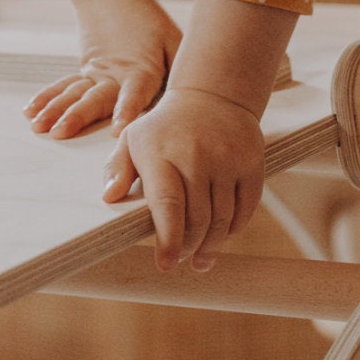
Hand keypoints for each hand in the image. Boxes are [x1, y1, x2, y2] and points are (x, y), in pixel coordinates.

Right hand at [24, 0, 182, 139]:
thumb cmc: (152, 23)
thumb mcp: (174, 39)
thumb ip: (180, 66)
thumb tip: (194, 95)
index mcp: (141, 68)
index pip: (135, 92)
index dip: (127, 110)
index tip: (118, 131)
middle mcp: (115, 73)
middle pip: (96, 97)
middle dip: (78, 116)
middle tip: (62, 132)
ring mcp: (95, 73)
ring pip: (73, 94)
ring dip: (56, 110)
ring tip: (39, 127)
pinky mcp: (83, 70)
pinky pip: (62, 86)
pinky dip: (46, 99)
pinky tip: (29, 113)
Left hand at [104, 87, 265, 270]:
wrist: (213, 95)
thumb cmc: (164, 126)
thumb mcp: (133, 139)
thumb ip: (118, 168)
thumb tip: (109, 197)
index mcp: (161, 152)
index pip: (167, 205)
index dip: (168, 240)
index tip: (165, 264)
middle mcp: (196, 156)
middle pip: (197, 218)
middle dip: (187, 247)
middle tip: (180, 258)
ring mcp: (227, 159)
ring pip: (222, 218)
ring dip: (212, 245)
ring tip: (201, 259)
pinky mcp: (251, 163)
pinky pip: (246, 208)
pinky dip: (234, 228)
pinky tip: (223, 237)